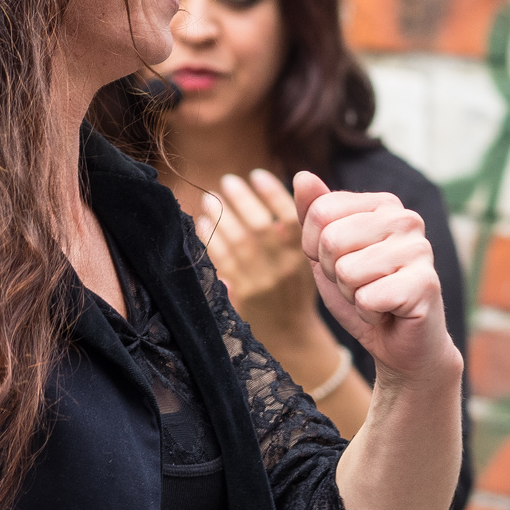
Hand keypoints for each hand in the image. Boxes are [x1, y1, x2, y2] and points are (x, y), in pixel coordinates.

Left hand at [197, 170, 316, 337]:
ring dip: (221, 215)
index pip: (292, 218)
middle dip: (242, 200)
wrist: (291, 336)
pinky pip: (222, 259)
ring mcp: (262, 282)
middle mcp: (285, 270)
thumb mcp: (307, 262)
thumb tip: (279, 186)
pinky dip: (210, 238)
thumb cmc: (296, 290)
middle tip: (227, 181)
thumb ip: (294, 230)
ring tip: (210, 198)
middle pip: (261, 227)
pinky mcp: (242, 293)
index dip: (273, 193)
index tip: (257, 174)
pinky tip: (202, 222)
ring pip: (238, 242)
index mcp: (305, 257)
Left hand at [294, 172, 459, 387]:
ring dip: (350, 293)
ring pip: (346, 270)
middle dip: (331, 271)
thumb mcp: (324, 250)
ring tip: (373, 295)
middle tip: (356, 283)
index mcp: (382, 204)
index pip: (320, 210)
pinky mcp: (426, 285)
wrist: (397, 341)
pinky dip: (367, 312)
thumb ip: (313, 213)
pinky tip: (386, 311)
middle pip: (331, 239)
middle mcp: (406, 219)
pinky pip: (367, 297)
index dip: (314, 246)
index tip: (336, 261)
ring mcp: (421, 250)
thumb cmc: (359, 290)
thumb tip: (302, 175)